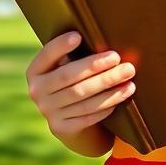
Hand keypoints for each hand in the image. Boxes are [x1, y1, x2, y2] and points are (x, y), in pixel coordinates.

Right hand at [26, 31, 135, 149]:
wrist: (66, 117)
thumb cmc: (72, 80)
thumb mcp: (65, 66)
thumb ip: (74, 55)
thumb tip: (101, 40)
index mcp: (35, 71)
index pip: (46, 55)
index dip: (60, 46)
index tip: (78, 36)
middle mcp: (37, 91)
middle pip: (69, 78)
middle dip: (97, 68)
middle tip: (120, 60)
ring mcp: (48, 111)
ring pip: (82, 99)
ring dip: (109, 89)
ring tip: (129, 81)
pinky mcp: (61, 128)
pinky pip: (87, 116)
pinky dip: (106, 106)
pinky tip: (121, 96)